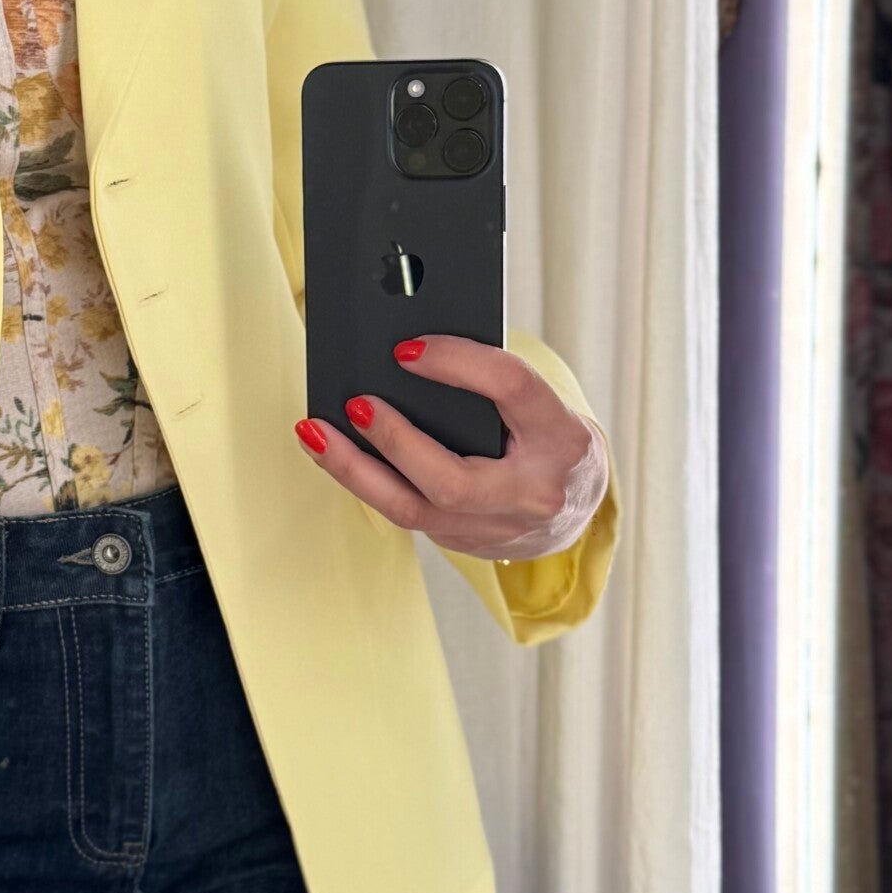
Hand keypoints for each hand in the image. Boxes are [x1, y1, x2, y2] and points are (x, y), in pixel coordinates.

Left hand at [294, 333, 609, 563]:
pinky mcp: (465, 542)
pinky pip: (405, 514)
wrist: (577, 503)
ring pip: (414, 510)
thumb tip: (402, 354)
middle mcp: (535, 492)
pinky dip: (364, 481)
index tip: (405, 350)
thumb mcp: (538, 402)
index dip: (456, 363)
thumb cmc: (546, 435)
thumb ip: (488, 381)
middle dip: (395, 441)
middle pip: (452, 480)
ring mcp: (498, 528)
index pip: (510, 388)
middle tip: (356, 404)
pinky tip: (333, 454)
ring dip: (354, 470)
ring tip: (314, 432)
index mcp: (563, 437)